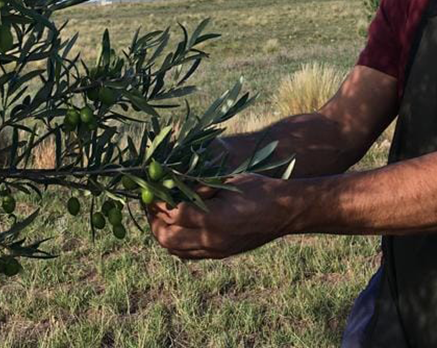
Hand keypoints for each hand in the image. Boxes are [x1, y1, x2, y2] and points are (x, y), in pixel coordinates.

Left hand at [147, 174, 295, 259]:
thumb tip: (172, 183)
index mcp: (214, 218)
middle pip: (167, 237)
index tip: (152, 188)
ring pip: (175, 249)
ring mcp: (216, 250)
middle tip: (151, 204)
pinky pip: (188, 254)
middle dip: (154, 220)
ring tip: (160, 215)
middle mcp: (212, 239)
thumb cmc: (259, 188)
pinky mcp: (220, 254)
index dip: (159, 200)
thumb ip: (200, 186)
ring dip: (163, 233)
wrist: (286, 211)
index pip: (173, 212)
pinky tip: (177, 226)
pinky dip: (176, 242)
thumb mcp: (227, 181)